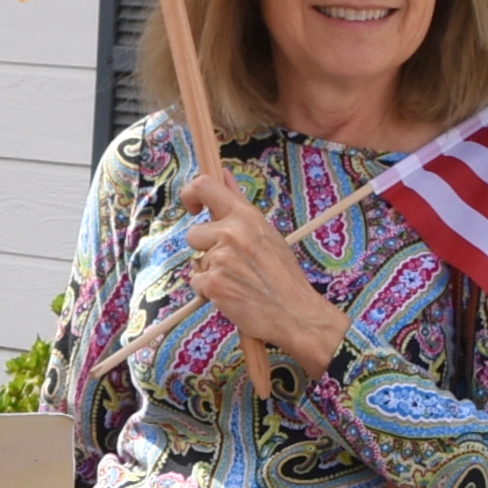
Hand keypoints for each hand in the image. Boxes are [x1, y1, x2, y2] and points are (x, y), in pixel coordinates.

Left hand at [180, 173, 350, 368]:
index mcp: (246, 216)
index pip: (204, 186)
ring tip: (237, 280)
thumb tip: (224, 175)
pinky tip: (232, 294)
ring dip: (209, 272)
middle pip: (193, 234)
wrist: (295, 313)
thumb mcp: (266, 232)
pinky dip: (209, 291)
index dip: (191, 194)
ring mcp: (220, 259)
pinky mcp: (212, 284)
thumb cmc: (283, 274)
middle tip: (232, 263)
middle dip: (206, 249)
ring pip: (196, 261)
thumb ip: (240, 204)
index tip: (193, 207)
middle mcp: (231, 233)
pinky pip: (196, 282)